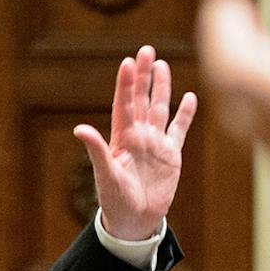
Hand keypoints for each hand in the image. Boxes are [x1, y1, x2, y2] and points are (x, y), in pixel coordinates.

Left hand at [77, 44, 200, 240]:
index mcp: (122, 138)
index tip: (128, 62)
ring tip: (162, 65)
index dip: (126, 84)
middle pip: (142, 99)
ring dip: (162, 87)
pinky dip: (185, 114)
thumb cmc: (115, 200)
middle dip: (144, 75)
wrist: (134, 220)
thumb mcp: (105, 175)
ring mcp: (155, 144)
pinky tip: (190, 97)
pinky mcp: (171, 155)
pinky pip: (179, 129)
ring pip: (160, 108)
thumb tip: (79, 128)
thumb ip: (96, 150)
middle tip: (147, 50)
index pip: (124, 104)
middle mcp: (139, 136)